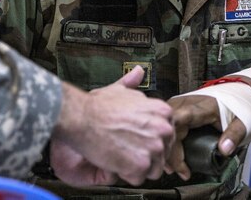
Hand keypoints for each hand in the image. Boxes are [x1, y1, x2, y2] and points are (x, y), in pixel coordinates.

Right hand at [51, 67, 173, 185]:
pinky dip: (127, 175)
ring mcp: (153, 147)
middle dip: (147, 154)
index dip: (152, 139)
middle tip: (128, 149)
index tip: (139, 139)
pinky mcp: (141, 164)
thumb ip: (133, 84)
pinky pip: (140, 178)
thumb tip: (139, 72)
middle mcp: (163, 129)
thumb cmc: (98, 106)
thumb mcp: (121, 90)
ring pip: (154, 169)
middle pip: (163, 152)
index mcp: (162, 111)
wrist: (82, 118)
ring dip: (139, 167)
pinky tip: (117, 162)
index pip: (168, 134)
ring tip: (122, 156)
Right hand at [165, 94, 246, 180]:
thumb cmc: (238, 106)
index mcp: (199, 106)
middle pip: (167, 127)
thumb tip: (224, 149)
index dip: (173, 143)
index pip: (177, 121)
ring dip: (166, 149)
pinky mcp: (178, 111)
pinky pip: (167, 126)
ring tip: (174, 169)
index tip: (181, 163)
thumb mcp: (242, 121)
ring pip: (163, 127)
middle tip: (180, 171)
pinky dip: (168, 144)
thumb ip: (234, 134)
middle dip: (169, 152)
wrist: (239, 92)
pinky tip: (172, 158)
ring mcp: (180, 106)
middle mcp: (185, 104)